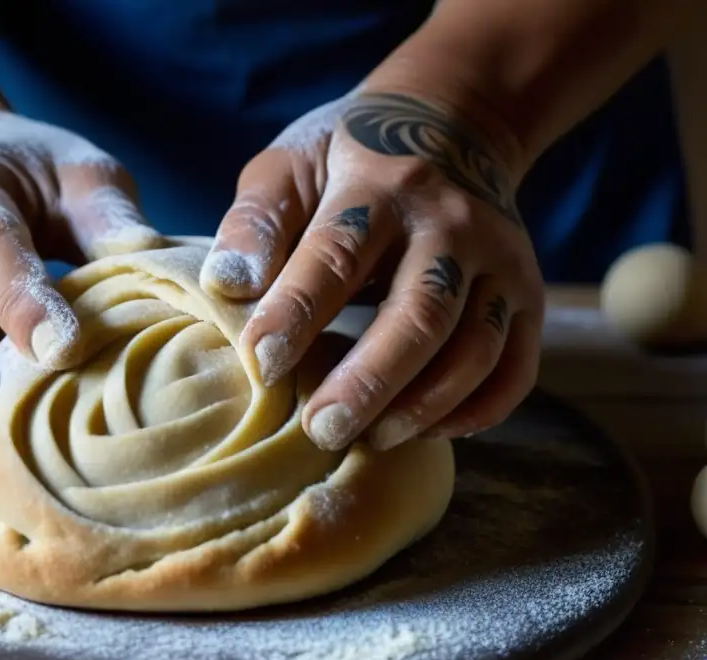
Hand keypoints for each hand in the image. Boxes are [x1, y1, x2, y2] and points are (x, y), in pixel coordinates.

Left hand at [202, 91, 544, 451]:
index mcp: (379, 186)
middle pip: (420, 315)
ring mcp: (500, 261)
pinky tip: (429, 430)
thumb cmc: (350, 159)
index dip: (297, 313)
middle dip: (369, 382)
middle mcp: (450, 225)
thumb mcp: (292, 165)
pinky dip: (479, 410)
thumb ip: (257, 222)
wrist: (455, 124)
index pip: (336, 256)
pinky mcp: (527, 295)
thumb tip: (229, 285)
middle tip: (320, 431)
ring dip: (423, 405)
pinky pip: (516, 367)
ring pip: (475, 349)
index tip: (260, 363)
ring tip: (368, 439)